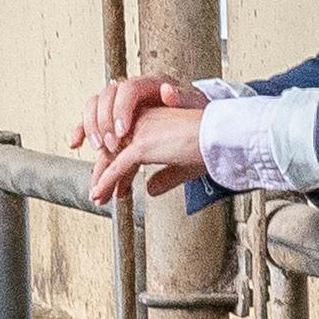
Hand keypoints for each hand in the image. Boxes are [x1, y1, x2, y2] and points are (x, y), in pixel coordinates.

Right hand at [70, 71, 187, 166]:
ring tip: (99, 148)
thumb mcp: (194, 105)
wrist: (193, 121)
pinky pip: (91, 120)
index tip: (122, 132)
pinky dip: (81, 131)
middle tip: (111, 145)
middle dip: (104, 122)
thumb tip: (168, 91)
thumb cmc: (193, 113)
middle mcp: (130, 90)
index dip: (121, 110)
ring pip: (93, 106)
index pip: (127, 89)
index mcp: (150, 84)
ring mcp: (118, 103)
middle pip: (105, 96)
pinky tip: (76, 143)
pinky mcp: (112, 118)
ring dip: (90, 127)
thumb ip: (182, 98)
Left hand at [89, 104, 211, 208]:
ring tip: (98, 197)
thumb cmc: (210, 147)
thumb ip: (165, 177)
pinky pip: (118, 166)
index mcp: (154, 121)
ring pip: (112, 157)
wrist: (220, 138)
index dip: (119, 168)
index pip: (127, 144)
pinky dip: (107, 181)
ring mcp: (141, 132)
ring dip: (102, 179)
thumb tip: (151, 190)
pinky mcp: (142, 144)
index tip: (117, 186)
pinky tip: (101, 192)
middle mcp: (143, 122)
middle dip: (105, 173)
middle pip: (114, 149)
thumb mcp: (183, 166)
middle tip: (100, 192)